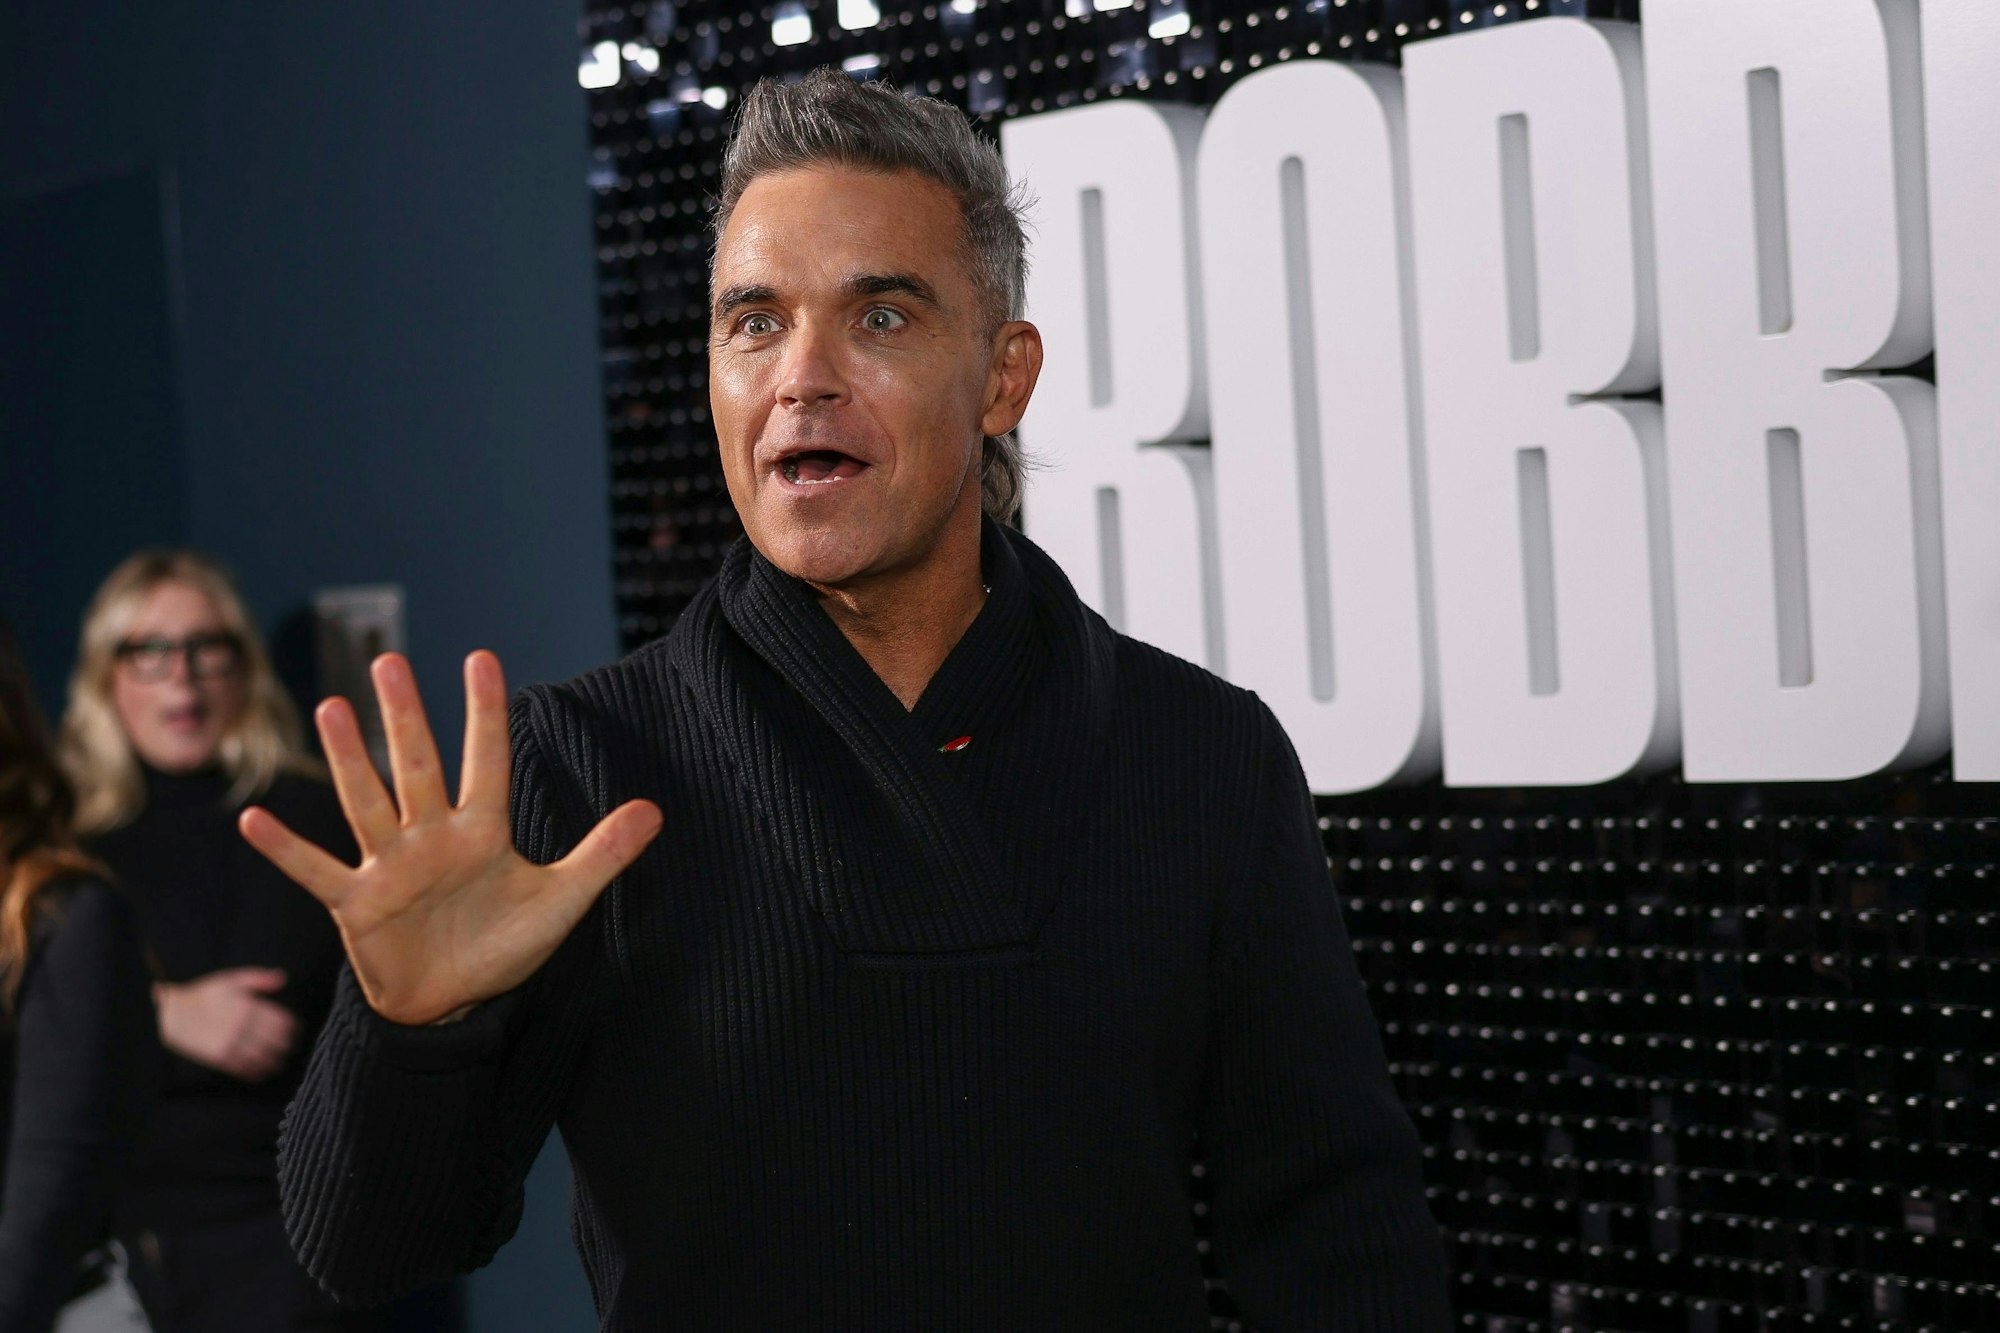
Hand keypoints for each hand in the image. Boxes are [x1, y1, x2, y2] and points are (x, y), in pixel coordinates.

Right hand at [156, 967, 297, 1081]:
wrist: (172, 1014)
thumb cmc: (204, 994)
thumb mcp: (231, 980)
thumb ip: (259, 978)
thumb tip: (283, 978)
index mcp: (248, 1007)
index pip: (281, 1021)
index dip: (292, 1027)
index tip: (296, 1030)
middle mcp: (242, 1027)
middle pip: (276, 1041)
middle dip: (287, 1045)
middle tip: (291, 1046)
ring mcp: (231, 1044)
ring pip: (264, 1058)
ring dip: (276, 1061)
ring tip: (281, 1061)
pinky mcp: (220, 1058)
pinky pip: (245, 1069)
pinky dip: (258, 1072)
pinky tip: (264, 1072)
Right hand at [239, 651, 661, 1025]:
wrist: (452, 1006)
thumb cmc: (501, 945)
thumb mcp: (562, 901)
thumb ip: (603, 854)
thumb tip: (655, 810)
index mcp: (482, 832)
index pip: (487, 761)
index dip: (485, 713)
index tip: (482, 658)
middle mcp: (431, 837)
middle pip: (417, 767)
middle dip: (405, 718)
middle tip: (388, 661)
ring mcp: (390, 867)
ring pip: (367, 803)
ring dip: (348, 761)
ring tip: (330, 708)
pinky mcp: (357, 905)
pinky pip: (317, 871)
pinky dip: (286, 850)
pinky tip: (252, 820)